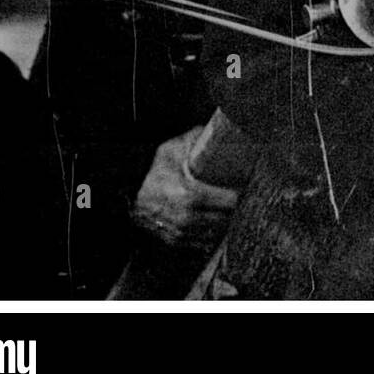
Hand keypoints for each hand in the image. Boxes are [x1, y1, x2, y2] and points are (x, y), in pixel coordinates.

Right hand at [132, 126, 239, 250]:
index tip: (248, 186)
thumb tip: (219, 130)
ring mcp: (180, 233)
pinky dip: (213, 233)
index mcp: (189, 195)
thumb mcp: (172, 149)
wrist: (124, 192)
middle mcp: (186, 218)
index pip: (228, 201)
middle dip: (238, 209)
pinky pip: (203, 242)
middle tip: (245, 198)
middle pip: (226, 219)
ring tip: (234, 210)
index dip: (242, 193)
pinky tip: (218, 222)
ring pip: (216, 233)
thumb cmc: (151, 169)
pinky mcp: (176, 241)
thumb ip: (196, 140)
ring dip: (227, 223)